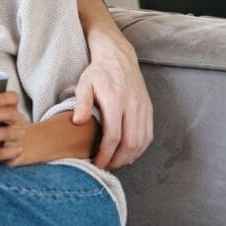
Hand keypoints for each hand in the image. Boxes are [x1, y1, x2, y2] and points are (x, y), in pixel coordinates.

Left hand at [73, 34, 152, 170]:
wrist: (118, 57)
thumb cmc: (98, 72)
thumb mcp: (84, 84)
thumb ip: (81, 103)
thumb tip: (77, 122)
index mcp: (116, 101)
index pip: (113, 136)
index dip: (105, 154)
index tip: (97, 163)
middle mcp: (133, 106)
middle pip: (130, 143)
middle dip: (118, 160)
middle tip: (105, 167)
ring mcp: (144, 108)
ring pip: (141, 142)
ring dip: (129, 157)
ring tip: (115, 163)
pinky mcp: (149, 109)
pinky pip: (148, 135)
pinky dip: (139, 148)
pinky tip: (128, 153)